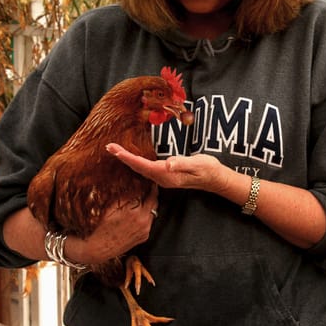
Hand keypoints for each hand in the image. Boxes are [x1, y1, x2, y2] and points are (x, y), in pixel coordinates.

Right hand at [65, 185, 157, 264]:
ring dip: (149, 204)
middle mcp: (144, 221)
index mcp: (136, 212)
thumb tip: (135, 182)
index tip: (148, 179)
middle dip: (152, 192)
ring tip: (142, 197)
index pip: (150, 193)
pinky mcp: (145, 236)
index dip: (149, 185)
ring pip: (153, 211)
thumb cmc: (101, 227)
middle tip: (148, 185)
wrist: (99, 249)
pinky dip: (146, 214)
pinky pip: (150, 221)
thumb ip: (125, 195)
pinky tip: (138, 211)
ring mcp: (146, 230)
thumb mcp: (111, 207)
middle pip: (155, 201)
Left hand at [106, 143, 228, 193]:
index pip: (143, 166)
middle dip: (123, 157)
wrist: (216, 179)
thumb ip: (182, 163)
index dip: (128, 158)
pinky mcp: (166, 174)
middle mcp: (163, 178)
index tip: (115, 150)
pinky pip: (146, 169)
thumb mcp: (197, 164)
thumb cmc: (208, 169)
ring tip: (115, 151)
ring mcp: (164, 178)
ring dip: (127, 160)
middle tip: (109, 147)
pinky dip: (136, 162)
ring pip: (141, 169)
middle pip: (138, 168)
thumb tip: (168, 163)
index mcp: (167, 175)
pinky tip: (132, 158)